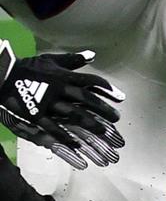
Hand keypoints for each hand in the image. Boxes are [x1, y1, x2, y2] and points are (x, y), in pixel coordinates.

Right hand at [0, 45, 124, 169]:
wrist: (2, 76)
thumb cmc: (29, 67)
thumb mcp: (51, 60)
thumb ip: (73, 60)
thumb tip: (92, 55)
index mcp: (63, 76)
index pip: (90, 82)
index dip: (107, 89)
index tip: (120, 97)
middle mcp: (58, 89)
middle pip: (86, 100)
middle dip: (103, 109)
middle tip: (117, 118)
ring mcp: (47, 104)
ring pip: (73, 115)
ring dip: (90, 124)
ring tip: (103, 132)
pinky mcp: (35, 116)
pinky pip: (52, 128)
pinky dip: (66, 137)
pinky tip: (78, 145)